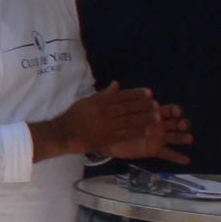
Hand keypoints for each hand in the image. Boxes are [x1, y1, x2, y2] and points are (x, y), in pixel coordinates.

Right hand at [55, 82, 190, 160]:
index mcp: (100, 101)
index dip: (137, 94)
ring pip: (130, 120)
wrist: (64, 133)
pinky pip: (125, 134)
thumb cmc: (74, 116)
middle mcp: (105, 112)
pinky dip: (137, 132)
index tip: (149, 93)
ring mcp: (107, 125)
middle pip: (129, 107)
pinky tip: (147, 131)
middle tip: (156, 105)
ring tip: (157, 117)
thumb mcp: (86, 101)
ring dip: (145, 119)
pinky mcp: (107, 137)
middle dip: (144, 106)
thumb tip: (116, 84)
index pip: (122, 96)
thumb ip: (103, 94)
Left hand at [99, 100, 191, 162]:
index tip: (177, 111)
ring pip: (175, 137)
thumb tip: (115, 83)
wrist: (110, 139)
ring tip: (189, 138)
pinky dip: (178, 157)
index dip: (174, 110)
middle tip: (183, 124)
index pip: (168, 110)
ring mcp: (159, 138)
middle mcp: (160, 125)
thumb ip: (119, 98)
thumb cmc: (117, 121)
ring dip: (183, 138)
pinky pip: (168, 154)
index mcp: (154, 113)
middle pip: (176, 123)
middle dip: (182, 123)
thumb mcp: (118, 110)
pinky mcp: (155, 150)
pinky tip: (186, 160)